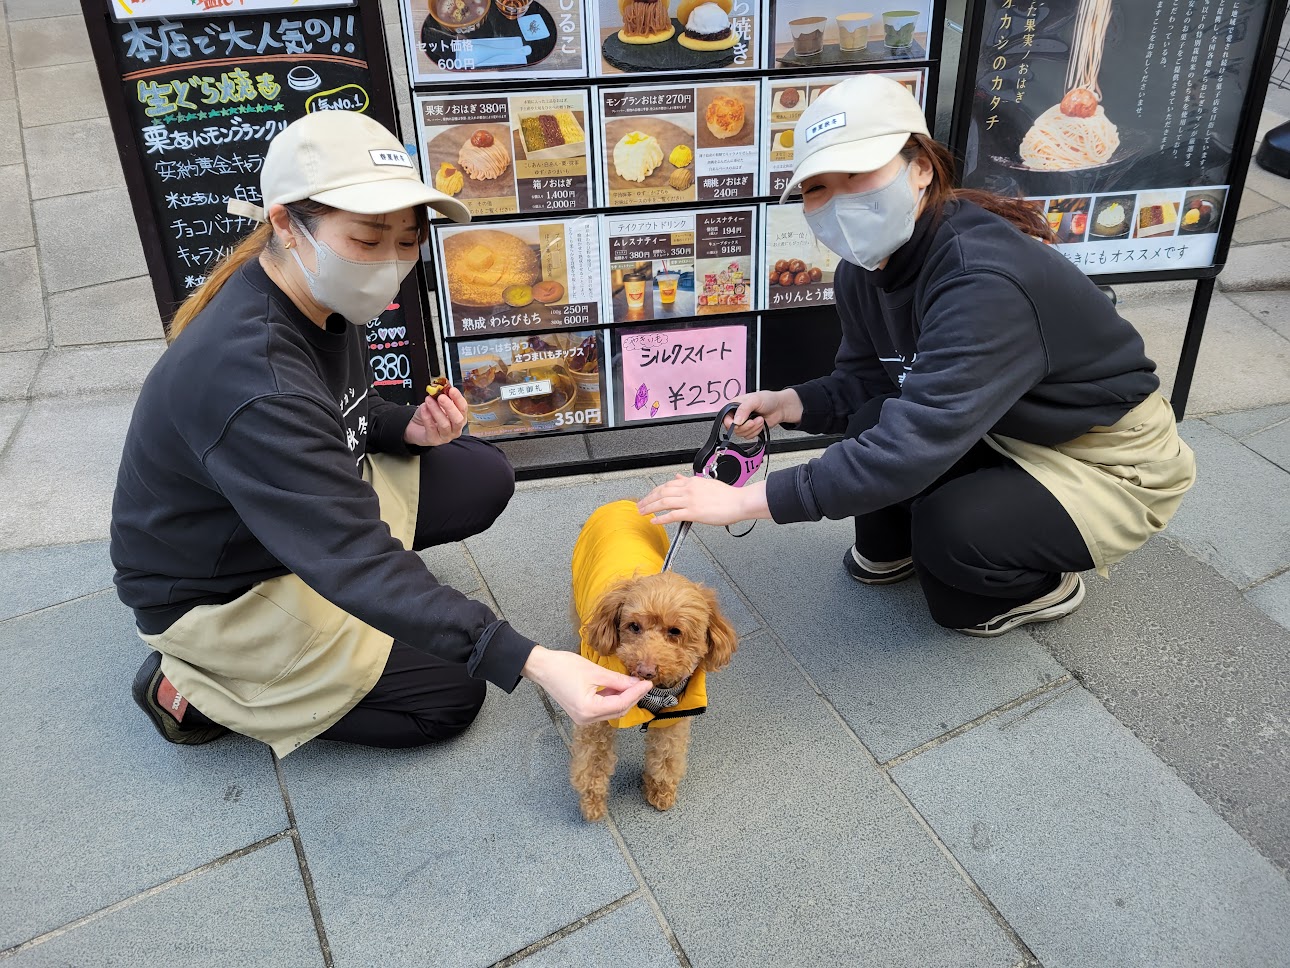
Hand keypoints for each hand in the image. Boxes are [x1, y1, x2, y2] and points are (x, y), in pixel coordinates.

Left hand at [405, 386, 467, 446]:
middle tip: (441, 397)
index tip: (452, 390)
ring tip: (428, 400)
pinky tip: (423, 408)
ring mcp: (445, 436)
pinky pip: (431, 428)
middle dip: (450, 407)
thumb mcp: (436, 403)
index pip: (463, 409)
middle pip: (458, 419)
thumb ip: (441, 397)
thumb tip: (443, 388)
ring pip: (444, 424)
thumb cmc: (429, 415)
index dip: (458, 399)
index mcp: (459, 418)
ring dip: (436, 410)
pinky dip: (427, 417)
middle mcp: (455, 429)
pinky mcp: (434, 440)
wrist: (416, 426)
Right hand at [522, 646, 653, 724]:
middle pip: (617, 711)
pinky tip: (619, 687)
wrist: (542, 667)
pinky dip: (612, 698)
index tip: (647, 684)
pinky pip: (602, 708)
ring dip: (623, 698)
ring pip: (611, 710)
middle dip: (632, 697)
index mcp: (588, 710)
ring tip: (634, 684)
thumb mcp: (595, 672)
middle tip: (643, 683)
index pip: (621, 704)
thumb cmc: (564, 666)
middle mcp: (586, 719)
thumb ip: (618, 680)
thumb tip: (636, 683)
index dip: (636, 693)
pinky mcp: (581, 712)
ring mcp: (583, 717)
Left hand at [637, 474, 769, 526]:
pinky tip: (654, 521)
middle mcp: (688, 489)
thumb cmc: (727, 495)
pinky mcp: (693, 512)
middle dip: (648, 499)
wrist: (739, 502)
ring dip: (650, 508)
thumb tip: (678, 477)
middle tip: (640, 506)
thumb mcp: (706, 483)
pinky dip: (661, 518)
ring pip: (663, 502)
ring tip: (642, 513)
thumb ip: (690, 481)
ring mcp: (690, 501)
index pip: (667, 484)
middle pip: (661, 492)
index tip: (649, 496)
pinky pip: (672, 515)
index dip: (655, 491)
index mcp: (691, 482)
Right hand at [729, 389, 803, 438]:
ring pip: (741, 434)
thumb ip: (743, 409)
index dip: (731, 423)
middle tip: (753, 420)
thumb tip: (736, 421)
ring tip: (759, 419)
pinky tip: (760, 424)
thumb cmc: (768, 399)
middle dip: (746, 426)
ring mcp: (744, 423)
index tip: (740, 423)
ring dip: (753, 428)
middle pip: (733, 429)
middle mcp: (737, 415)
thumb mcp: (754, 400)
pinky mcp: (750, 429)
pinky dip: (756, 431)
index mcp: (734, 406)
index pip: (725, 418)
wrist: (779, 407)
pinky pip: (748, 436)